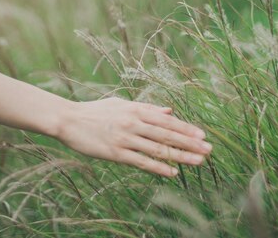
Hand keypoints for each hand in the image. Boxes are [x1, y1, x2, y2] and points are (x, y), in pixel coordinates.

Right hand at [56, 97, 211, 176]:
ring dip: (180, 156)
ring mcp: (125, 138)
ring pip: (158, 148)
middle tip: (208, 150)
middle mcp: (133, 123)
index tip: (202, 135)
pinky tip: (173, 173)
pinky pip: (141, 162)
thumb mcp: (121, 104)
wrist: (68, 120)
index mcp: (135, 109)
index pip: (166, 120)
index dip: (185, 128)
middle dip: (189, 143)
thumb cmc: (95, 111)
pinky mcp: (116, 153)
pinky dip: (159, 167)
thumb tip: (169, 110)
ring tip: (198, 161)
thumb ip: (145, 108)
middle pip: (167, 134)